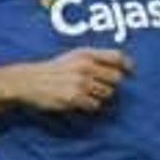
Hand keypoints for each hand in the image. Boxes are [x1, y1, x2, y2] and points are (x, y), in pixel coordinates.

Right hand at [12, 47, 133, 112]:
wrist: (27, 81)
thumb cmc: (55, 70)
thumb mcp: (74, 57)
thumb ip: (97, 59)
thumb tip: (125, 68)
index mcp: (85, 53)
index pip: (117, 56)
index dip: (127, 65)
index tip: (131, 72)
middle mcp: (84, 66)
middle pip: (117, 79)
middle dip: (110, 84)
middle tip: (96, 86)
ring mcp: (80, 82)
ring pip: (107, 93)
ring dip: (99, 95)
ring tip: (83, 92)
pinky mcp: (75, 97)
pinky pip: (95, 105)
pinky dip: (90, 105)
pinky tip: (77, 100)